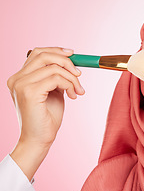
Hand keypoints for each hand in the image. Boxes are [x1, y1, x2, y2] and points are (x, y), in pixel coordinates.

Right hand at [7, 47, 84, 180]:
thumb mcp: (53, 91)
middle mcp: (17, 78)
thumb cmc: (47, 117)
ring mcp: (21, 84)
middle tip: (79, 74)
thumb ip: (56, 76)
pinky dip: (69, 85)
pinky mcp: (30, 92)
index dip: (56, 51)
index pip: (38, 53)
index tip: (73, 55)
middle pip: (44, 55)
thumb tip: (70, 61)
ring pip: (54, 67)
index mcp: (20, 77)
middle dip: (66, 61)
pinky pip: (56, 78)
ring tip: (77, 91)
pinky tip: (73, 96)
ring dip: (72, 78)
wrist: (39, 139)